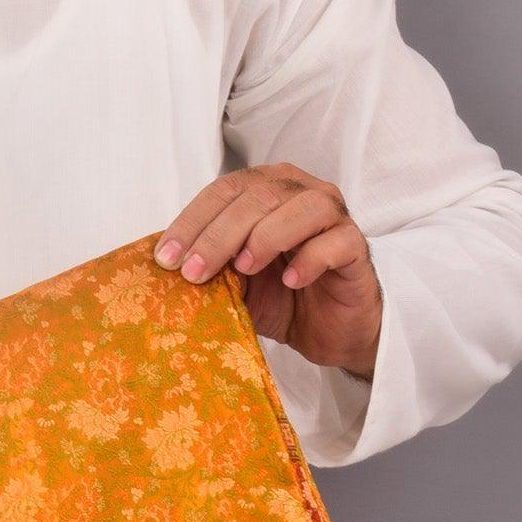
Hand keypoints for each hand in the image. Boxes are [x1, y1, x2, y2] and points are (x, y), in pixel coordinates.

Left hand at [154, 163, 382, 379]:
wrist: (328, 331)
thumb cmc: (282, 298)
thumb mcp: (236, 284)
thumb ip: (212, 267)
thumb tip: (169, 267)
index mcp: (267, 190)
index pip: (225, 190)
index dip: (193, 220)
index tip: (166, 257)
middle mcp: (301, 192)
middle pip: (259, 196)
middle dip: (219, 234)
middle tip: (194, 272)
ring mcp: (333, 217)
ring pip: (302, 207)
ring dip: (266, 236)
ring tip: (244, 269)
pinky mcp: (355, 248)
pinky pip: (335, 242)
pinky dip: (310, 259)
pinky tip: (291, 281)